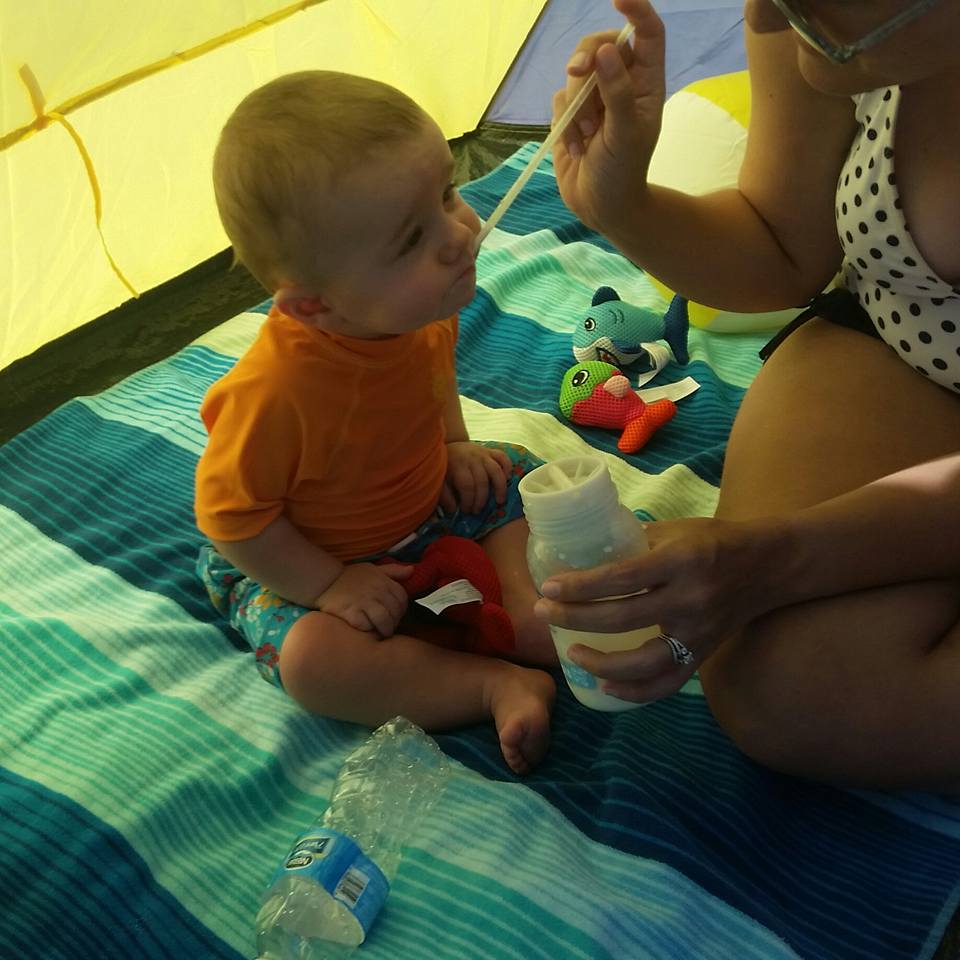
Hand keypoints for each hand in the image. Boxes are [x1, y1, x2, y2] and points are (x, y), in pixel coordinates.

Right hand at [313, 563, 410, 636]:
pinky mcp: (350, 613)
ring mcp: (363, 602)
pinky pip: (366, 626)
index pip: (402, 599)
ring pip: (384, 621)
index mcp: (383, 580)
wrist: (324, 581)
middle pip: (395, 612)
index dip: (401, 609)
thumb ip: (393, 570)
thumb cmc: (350, 577)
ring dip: (385, 630)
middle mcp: (376, 591)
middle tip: (388, 626)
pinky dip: (368, 630)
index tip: (395, 614)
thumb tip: (412, 570)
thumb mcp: (373, 569)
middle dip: (394, 622)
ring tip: (381, 632)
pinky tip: (366, 630)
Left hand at [440, 441, 511, 513]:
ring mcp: (483, 454)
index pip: (467, 486)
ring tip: (500, 502)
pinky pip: (503, 457)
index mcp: (457, 465)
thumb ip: (445, 496)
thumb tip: (453, 510)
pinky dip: (508, 468)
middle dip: (481, 500)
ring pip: (496, 471)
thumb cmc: (444, 466)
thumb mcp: (440, 480)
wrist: (448, 444)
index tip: (466, 510)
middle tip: (477, 511)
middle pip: (482, 481)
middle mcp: (472, 459)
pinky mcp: (490, 451)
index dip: (468, 501)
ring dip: (500, 488)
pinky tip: (508, 479)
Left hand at [534, 517, 782, 701]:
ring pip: (643, 661)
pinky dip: (634, 690)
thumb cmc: (714, 540)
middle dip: (574, 618)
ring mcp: (698, 632)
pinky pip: (666, 682)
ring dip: (599, 661)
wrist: (770, 566)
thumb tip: (583, 550)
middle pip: (622, 619)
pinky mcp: (704, 654)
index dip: (581, 586)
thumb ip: (633, 542)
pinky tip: (604, 685)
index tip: (549, 587)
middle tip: (542, 613)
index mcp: (680, 561)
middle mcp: (690, 599)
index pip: (621, 577)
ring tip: (569, 651)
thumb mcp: (675, 530)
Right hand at [551, 0, 665, 233]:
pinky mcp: (572, 113)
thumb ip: (617, 92)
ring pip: (575, 74)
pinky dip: (564, 122)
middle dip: (585, 59)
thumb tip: (605, 51)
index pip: (648, 33)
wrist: (600, 207)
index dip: (636, 11)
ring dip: (575, 105)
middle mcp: (622, 83)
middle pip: (600, 44)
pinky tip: (577, 145)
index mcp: (647, 83)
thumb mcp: (626, 133)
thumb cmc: (623, 173)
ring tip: (586, 137)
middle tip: (576, 74)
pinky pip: (559, 98)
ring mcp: (596, 98)